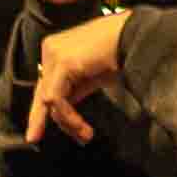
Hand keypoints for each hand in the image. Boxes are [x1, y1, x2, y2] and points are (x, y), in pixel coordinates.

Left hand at [20, 8, 125, 144]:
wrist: (137, 37)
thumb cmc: (123, 52)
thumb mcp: (95, 76)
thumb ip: (77, 88)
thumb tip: (65, 111)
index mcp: (57, 50)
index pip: (46, 85)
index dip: (44, 111)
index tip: (42, 133)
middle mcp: (50, 50)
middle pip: (42, 92)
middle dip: (44, 119)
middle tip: (39, 139)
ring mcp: (54, 54)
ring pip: (48, 99)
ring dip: (67, 122)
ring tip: (86, 136)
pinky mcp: (63, 62)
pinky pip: (56, 98)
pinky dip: (68, 116)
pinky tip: (82, 127)